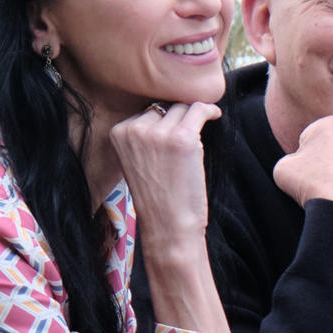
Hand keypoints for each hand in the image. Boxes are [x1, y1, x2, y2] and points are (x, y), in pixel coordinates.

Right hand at [108, 101, 221, 256]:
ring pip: (183, 108)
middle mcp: (135, 129)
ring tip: (197, 139)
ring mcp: (158, 133)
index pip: (147, 110)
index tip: (173, 135)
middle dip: (179, 120)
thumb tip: (170, 108)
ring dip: (194, 119)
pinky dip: (209, 110)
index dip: (165, 121)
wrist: (168, 227)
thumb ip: (145, 136)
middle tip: (186, 143)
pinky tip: (214, 115)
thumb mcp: (137, 161)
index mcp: (118, 133)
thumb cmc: (158, 199)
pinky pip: (199, 109)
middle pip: (165, 106)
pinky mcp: (182, 138)